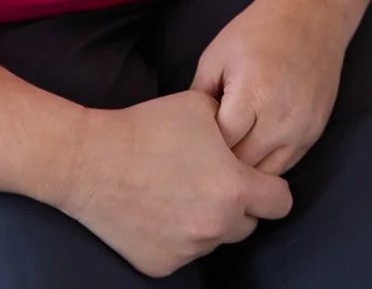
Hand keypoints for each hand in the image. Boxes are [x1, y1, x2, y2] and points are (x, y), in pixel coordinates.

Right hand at [55, 89, 292, 275]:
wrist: (90, 161)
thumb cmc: (147, 128)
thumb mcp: (202, 107)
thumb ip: (235, 125)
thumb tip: (248, 130)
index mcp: (235, 189)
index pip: (281, 202)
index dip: (270, 187)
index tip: (253, 177)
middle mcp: (217, 226)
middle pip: (248, 223)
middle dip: (238, 205)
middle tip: (211, 182)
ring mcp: (188, 250)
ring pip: (215, 239)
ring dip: (208, 221)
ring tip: (180, 192)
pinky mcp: (161, 265)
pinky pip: (185, 252)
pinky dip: (178, 237)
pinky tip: (159, 210)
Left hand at [191, 0, 354, 174]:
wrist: (313, 13)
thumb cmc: (258, 30)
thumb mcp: (216, 57)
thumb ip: (199, 99)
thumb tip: (185, 136)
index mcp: (253, 95)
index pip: (220, 146)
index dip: (202, 147)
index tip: (191, 140)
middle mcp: (282, 118)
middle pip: (243, 166)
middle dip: (221, 164)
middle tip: (205, 153)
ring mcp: (303, 128)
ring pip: (266, 174)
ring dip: (246, 169)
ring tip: (228, 154)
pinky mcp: (316, 131)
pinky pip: (287, 164)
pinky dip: (267, 162)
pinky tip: (252, 148)